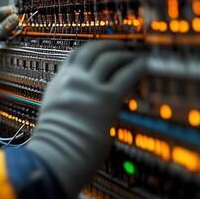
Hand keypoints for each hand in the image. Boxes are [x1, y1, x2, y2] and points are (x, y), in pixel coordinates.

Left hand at [0, 6, 18, 91]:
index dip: (7, 11)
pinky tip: (12, 44)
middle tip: (23, 21)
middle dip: (10, 21)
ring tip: (20, 31)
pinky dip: (7, 42)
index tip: (19, 11)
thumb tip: (13, 18)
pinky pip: (0, 44)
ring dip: (9, 32)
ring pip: (0, 33)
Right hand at [24, 40, 145, 198]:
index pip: (73, 56)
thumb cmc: (57, 143)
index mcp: (58, 83)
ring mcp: (89, 87)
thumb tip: (81, 102)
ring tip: (135, 55)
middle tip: (121, 46)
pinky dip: (137, 66)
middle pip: (91, 50)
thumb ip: (66, 100)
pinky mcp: (107, 97)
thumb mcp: (54, 113)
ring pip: (109, 58)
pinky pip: (126, 74)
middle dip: (107, 45)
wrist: (57, 153)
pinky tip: (145, 64)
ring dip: (124, 54)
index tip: (101, 49)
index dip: (89, 50)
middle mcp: (73, 80)